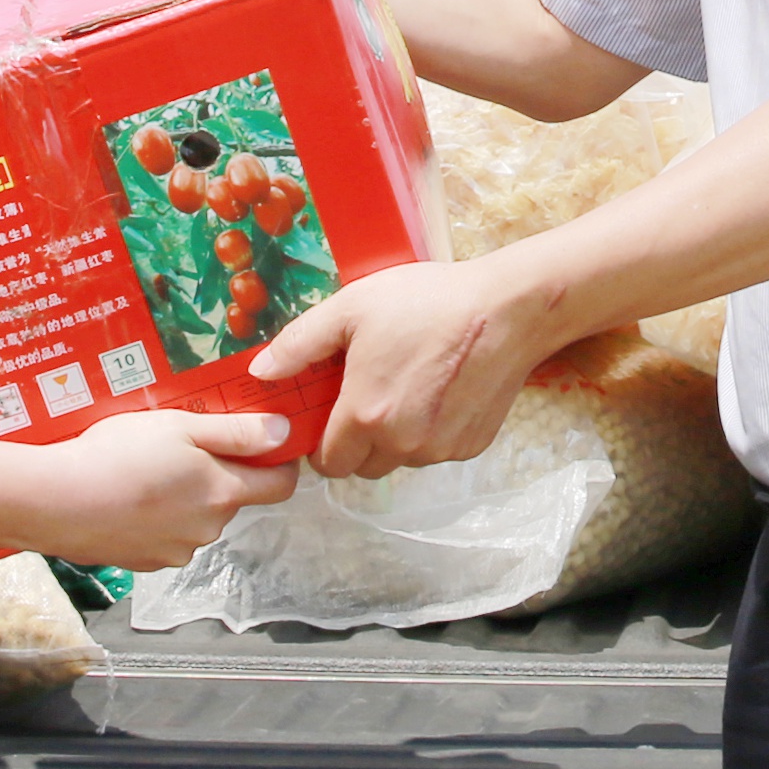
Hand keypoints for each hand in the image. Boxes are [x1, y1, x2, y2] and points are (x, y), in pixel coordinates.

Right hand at [26, 407, 298, 569]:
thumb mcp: (180, 426)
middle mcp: (208, 530)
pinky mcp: (146, 564)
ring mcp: (176, 551)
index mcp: (223, 493)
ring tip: (144, 471)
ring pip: (196, 519)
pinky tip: (127, 498)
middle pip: (232, 499)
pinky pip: (165, 536)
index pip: (281, 487)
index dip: (278, 463)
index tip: (261, 443)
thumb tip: (286, 434)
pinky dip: (155, 519)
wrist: (56, 501)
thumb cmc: (118, 455)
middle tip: (179, 446)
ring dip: (183, 498)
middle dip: (216, 475)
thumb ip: (237, 432)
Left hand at [255, 258, 552, 481]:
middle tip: (369, 393)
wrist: (508, 309)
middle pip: (363, 466)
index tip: (330, 415)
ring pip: (401, 460)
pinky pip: (436, 451)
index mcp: (365, 416)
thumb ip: (300, 345)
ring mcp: (440, 450)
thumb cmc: (427, 302)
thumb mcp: (351, 308)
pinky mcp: (471, 447)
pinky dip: (431, 431)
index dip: (322, 442)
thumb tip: (260, 372)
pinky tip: (441, 389)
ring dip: (396, 437)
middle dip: (358, 440)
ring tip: (409, 384)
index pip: (327, 464)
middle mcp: (402, 446)